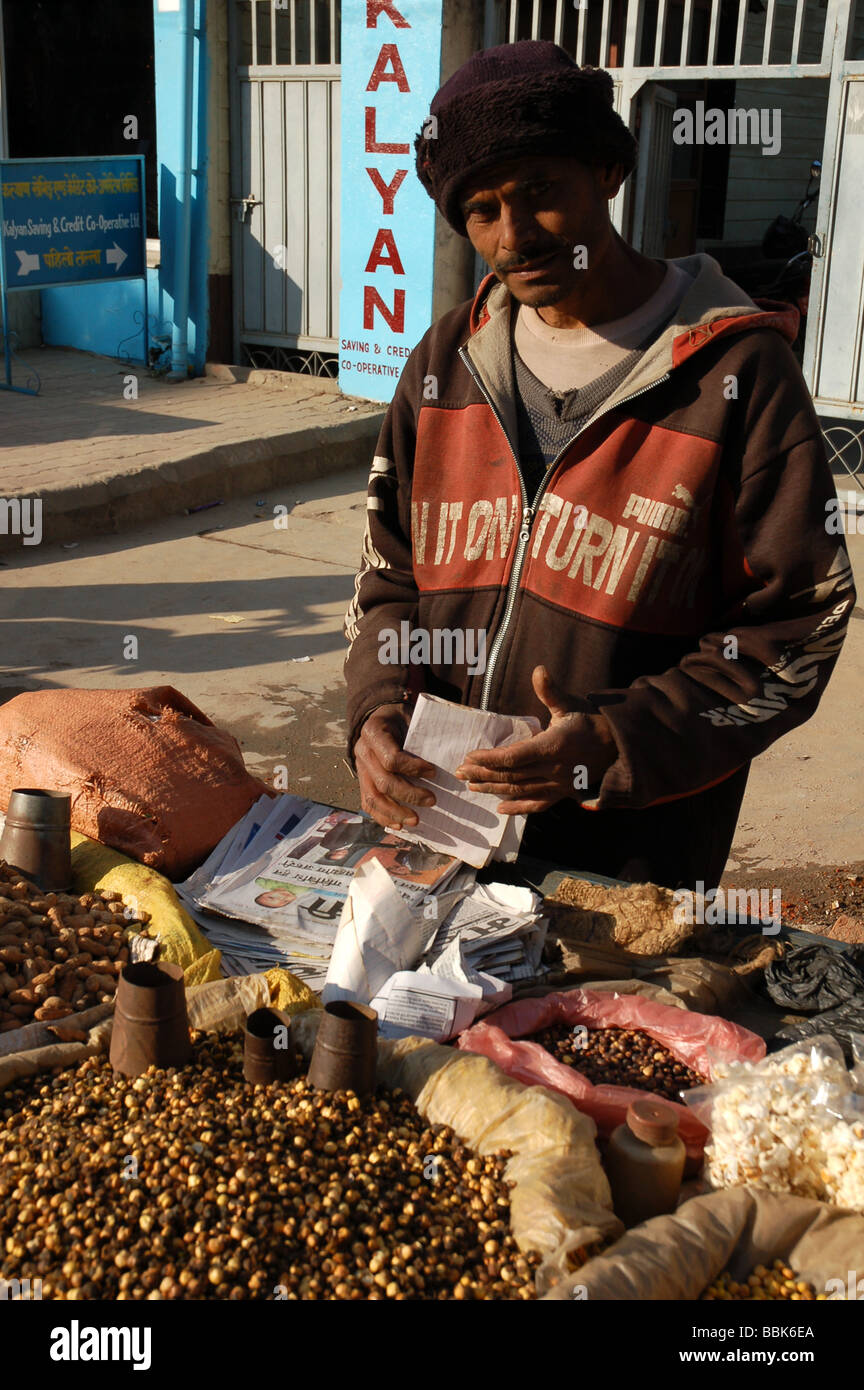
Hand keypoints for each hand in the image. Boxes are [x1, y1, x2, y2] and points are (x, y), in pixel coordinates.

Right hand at [353, 702, 436, 830]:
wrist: (381, 716)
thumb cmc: (402, 718)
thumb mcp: (412, 717)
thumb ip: (423, 735)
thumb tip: (448, 758)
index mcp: (374, 732)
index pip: (391, 758)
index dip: (413, 768)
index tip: (434, 773)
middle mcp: (362, 751)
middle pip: (383, 782)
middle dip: (409, 795)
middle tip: (432, 800)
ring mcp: (359, 768)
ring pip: (373, 798)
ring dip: (396, 812)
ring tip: (416, 820)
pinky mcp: (361, 781)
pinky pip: (368, 803)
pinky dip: (383, 816)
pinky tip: (399, 825)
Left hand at [454, 666, 616, 814]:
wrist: (618, 747)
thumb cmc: (590, 722)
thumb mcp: (570, 704)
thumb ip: (550, 691)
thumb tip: (539, 669)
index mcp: (552, 746)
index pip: (513, 757)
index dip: (489, 759)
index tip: (469, 757)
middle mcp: (552, 769)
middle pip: (511, 776)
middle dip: (483, 775)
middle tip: (460, 772)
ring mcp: (557, 785)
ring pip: (520, 791)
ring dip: (493, 790)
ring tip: (471, 787)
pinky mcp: (562, 793)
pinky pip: (538, 805)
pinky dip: (519, 808)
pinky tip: (501, 808)